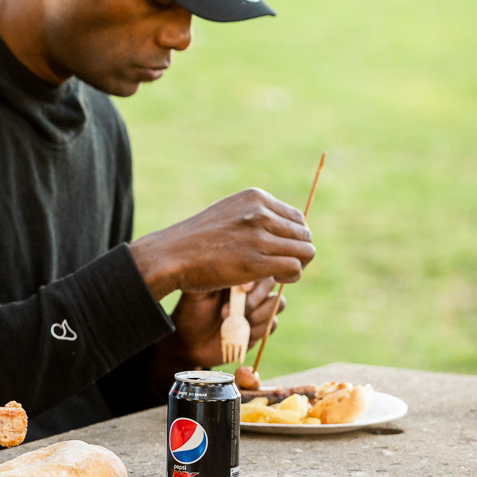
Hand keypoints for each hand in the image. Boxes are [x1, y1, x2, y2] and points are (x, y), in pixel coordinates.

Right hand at [129, 188, 314, 300]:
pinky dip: (290, 277)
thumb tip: (283, 227)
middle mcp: (260, 213)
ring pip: (305, 252)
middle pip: (304, 234)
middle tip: (278, 264)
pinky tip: (272, 278)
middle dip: (297, 252)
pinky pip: (294, 268)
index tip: (277, 249)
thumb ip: (254, 215)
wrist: (171, 254)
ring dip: (296, 265)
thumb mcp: (228, 213)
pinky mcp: (255, 263)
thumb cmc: (196, 238)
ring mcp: (258, 237)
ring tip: (275, 272)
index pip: (297, 217)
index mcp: (255, 198)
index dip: (292, 237)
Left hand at [165, 279, 286, 368]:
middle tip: (226, 310)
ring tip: (231, 321)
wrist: (189, 343)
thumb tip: (231, 264)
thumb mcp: (196, 291)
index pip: (257, 267)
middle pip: (270, 283)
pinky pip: (273, 324)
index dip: (254, 277)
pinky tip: (239, 332)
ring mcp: (257, 309)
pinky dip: (258, 328)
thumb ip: (212, 276)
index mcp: (235, 276)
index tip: (242, 288)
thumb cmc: (190, 312)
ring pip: (277, 303)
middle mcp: (249, 290)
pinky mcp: (259, 328)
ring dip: (258, 313)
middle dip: (254, 298)